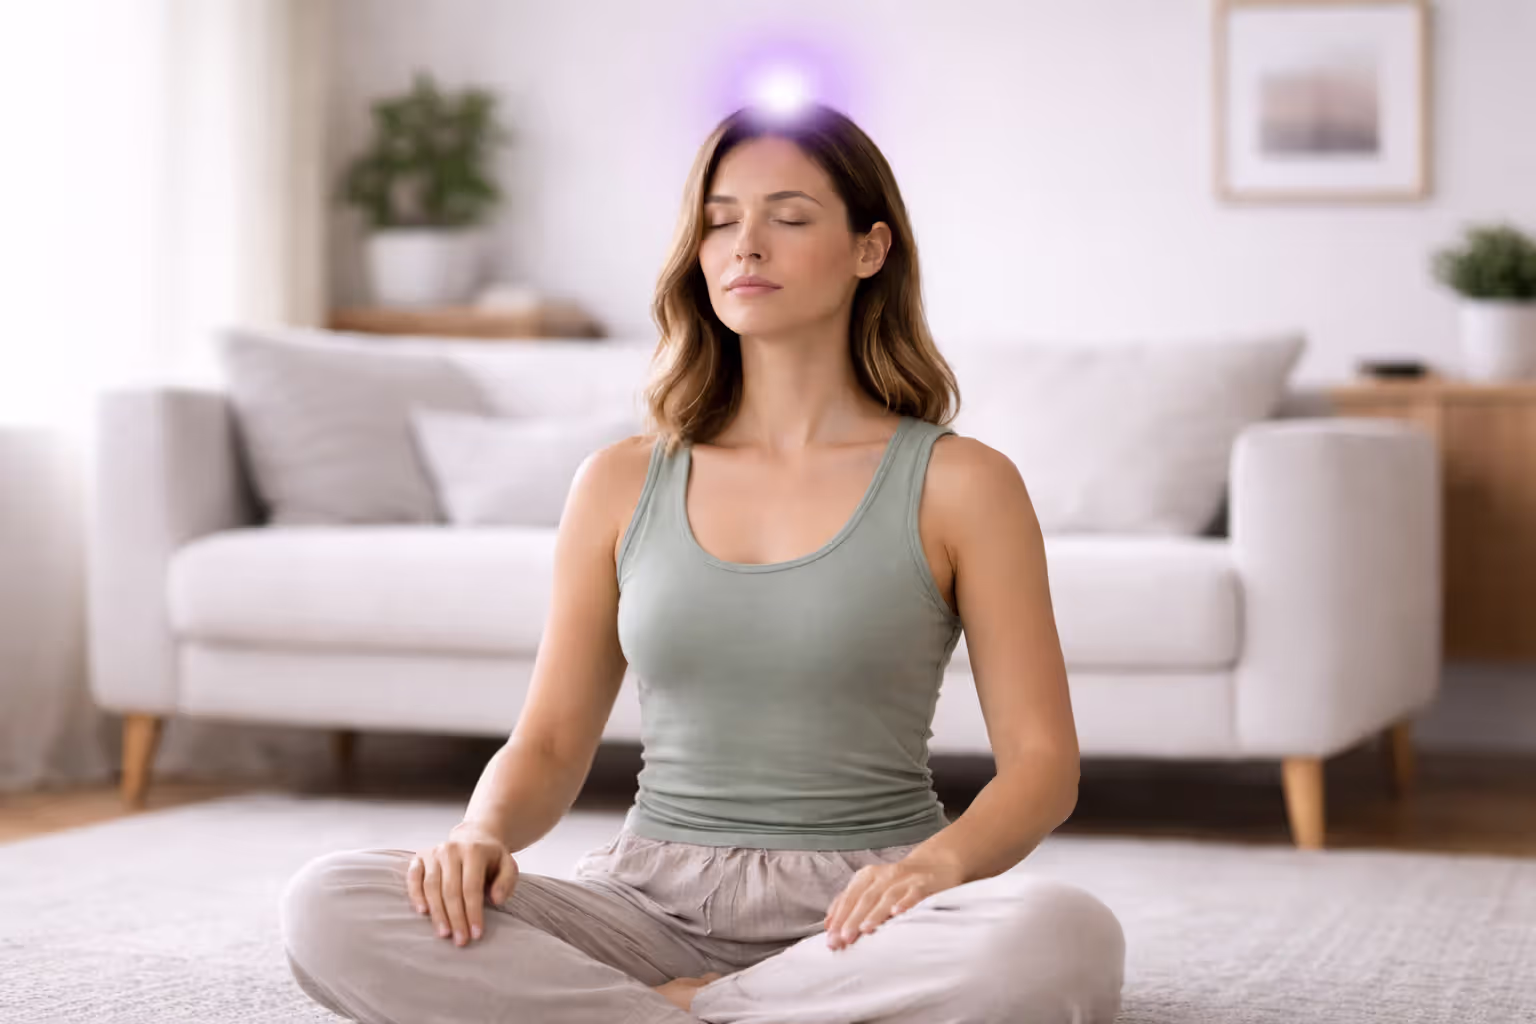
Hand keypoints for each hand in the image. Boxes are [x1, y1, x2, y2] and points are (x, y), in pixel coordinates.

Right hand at [406, 822, 518, 946]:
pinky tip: (423, 912)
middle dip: (456, 918)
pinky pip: (413, 877)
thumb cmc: (491, 858)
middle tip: (460, 940)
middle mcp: (451, 849)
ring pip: (431, 887)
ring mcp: (433, 853)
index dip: (473, 912)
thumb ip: (506, 881)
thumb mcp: (508, 865)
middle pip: (451, 890)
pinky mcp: (420, 857)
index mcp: (474, 851)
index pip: (471, 887)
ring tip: (444, 933)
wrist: (474, 838)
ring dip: (437, 913)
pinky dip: (415, 894)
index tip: (476, 934)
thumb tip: (496, 900)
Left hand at [823, 852, 965, 949]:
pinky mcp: (924, 884)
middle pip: (865, 898)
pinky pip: (913, 893)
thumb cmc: (898, 883)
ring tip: (865, 929)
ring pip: (887, 896)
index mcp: (867, 877)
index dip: (839, 917)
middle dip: (852, 920)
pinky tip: (898, 913)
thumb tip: (828, 924)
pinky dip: (905, 903)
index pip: (849, 897)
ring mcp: (904, 880)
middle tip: (843, 940)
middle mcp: (884, 876)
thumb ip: (851, 903)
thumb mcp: (872, 888)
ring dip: (875, 913)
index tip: (831, 938)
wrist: (936, 865)